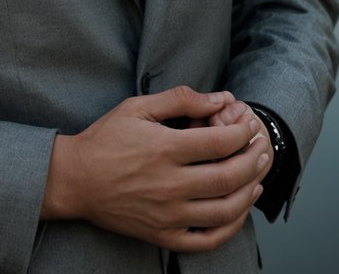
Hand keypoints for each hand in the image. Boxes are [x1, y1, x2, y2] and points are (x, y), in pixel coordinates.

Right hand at [41, 85, 272, 253]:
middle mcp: (170, 185)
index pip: (220, 143)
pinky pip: (206, 241)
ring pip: (224, 211)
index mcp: (165, 149)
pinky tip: (238, 212)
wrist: (75, 180)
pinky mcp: (163, 235)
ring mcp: (168, 215)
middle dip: (254, 162)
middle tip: (263, 150)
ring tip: (257, 179)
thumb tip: (220, 98)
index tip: (250, 125)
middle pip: (228, 177)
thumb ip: (180, 99)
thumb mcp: (137, 107)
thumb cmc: (105, 140)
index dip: (243, 133)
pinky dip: (229, 228)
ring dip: (248, 194)